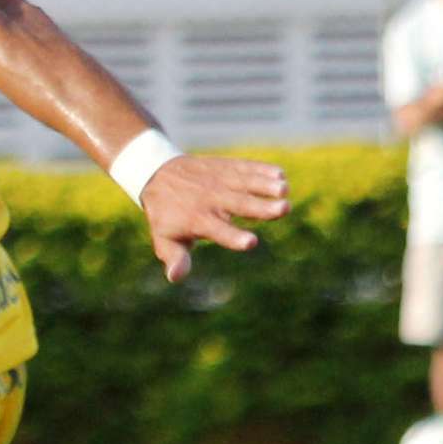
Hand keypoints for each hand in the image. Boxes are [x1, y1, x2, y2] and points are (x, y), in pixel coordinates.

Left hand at [138, 154, 290, 283]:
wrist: (158, 175)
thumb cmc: (167, 216)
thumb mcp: (165, 239)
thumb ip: (175, 257)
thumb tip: (175, 276)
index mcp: (197, 220)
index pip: (217, 230)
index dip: (233, 237)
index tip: (251, 242)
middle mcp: (211, 199)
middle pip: (239, 204)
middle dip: (261, 207)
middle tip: (283, 209)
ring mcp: (220, 181)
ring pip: (245, 183)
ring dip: (265, 185)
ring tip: (284, 189)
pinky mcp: (227, 167)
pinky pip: (245, 167)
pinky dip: (261, 169)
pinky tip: (279, 174)